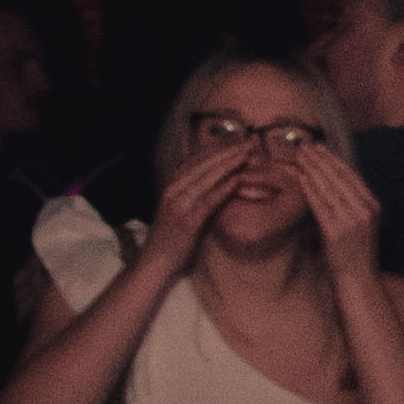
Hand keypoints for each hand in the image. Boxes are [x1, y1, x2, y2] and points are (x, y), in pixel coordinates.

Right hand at [139, 132, 261, 275]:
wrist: (155, 263)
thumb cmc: (172, 239)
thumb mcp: (182, 211)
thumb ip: (196, 196)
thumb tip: (219, 184)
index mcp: (172, 186)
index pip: (196, 160)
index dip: (217, 148)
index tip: (236, 140)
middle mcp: (173, 190)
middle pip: (202, 164)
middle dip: (227, 151)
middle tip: (248, 141)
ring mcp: (178, 204)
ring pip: (206, 177)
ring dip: (229, 164)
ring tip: (248, 154)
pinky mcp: (187, 220)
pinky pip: (208, 200)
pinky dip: (223, 188)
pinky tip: (238, 180)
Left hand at [288, 136, 387, 283]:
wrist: (358, 280)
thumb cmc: (354, 253)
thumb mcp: (360, 224)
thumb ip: (350, 204)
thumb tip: (330, 182)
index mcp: (372, 206)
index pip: (351, 176)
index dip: (333, 160)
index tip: (319, 148)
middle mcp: (364, 210)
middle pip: (339, 178)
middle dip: (320, 160)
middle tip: (304, 147)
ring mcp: (351, 220)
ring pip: (328, 188)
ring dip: (312, 170)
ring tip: (299, 157)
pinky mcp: (336, 231)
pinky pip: (320, 205)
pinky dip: (309, 189)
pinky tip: (300, 178)